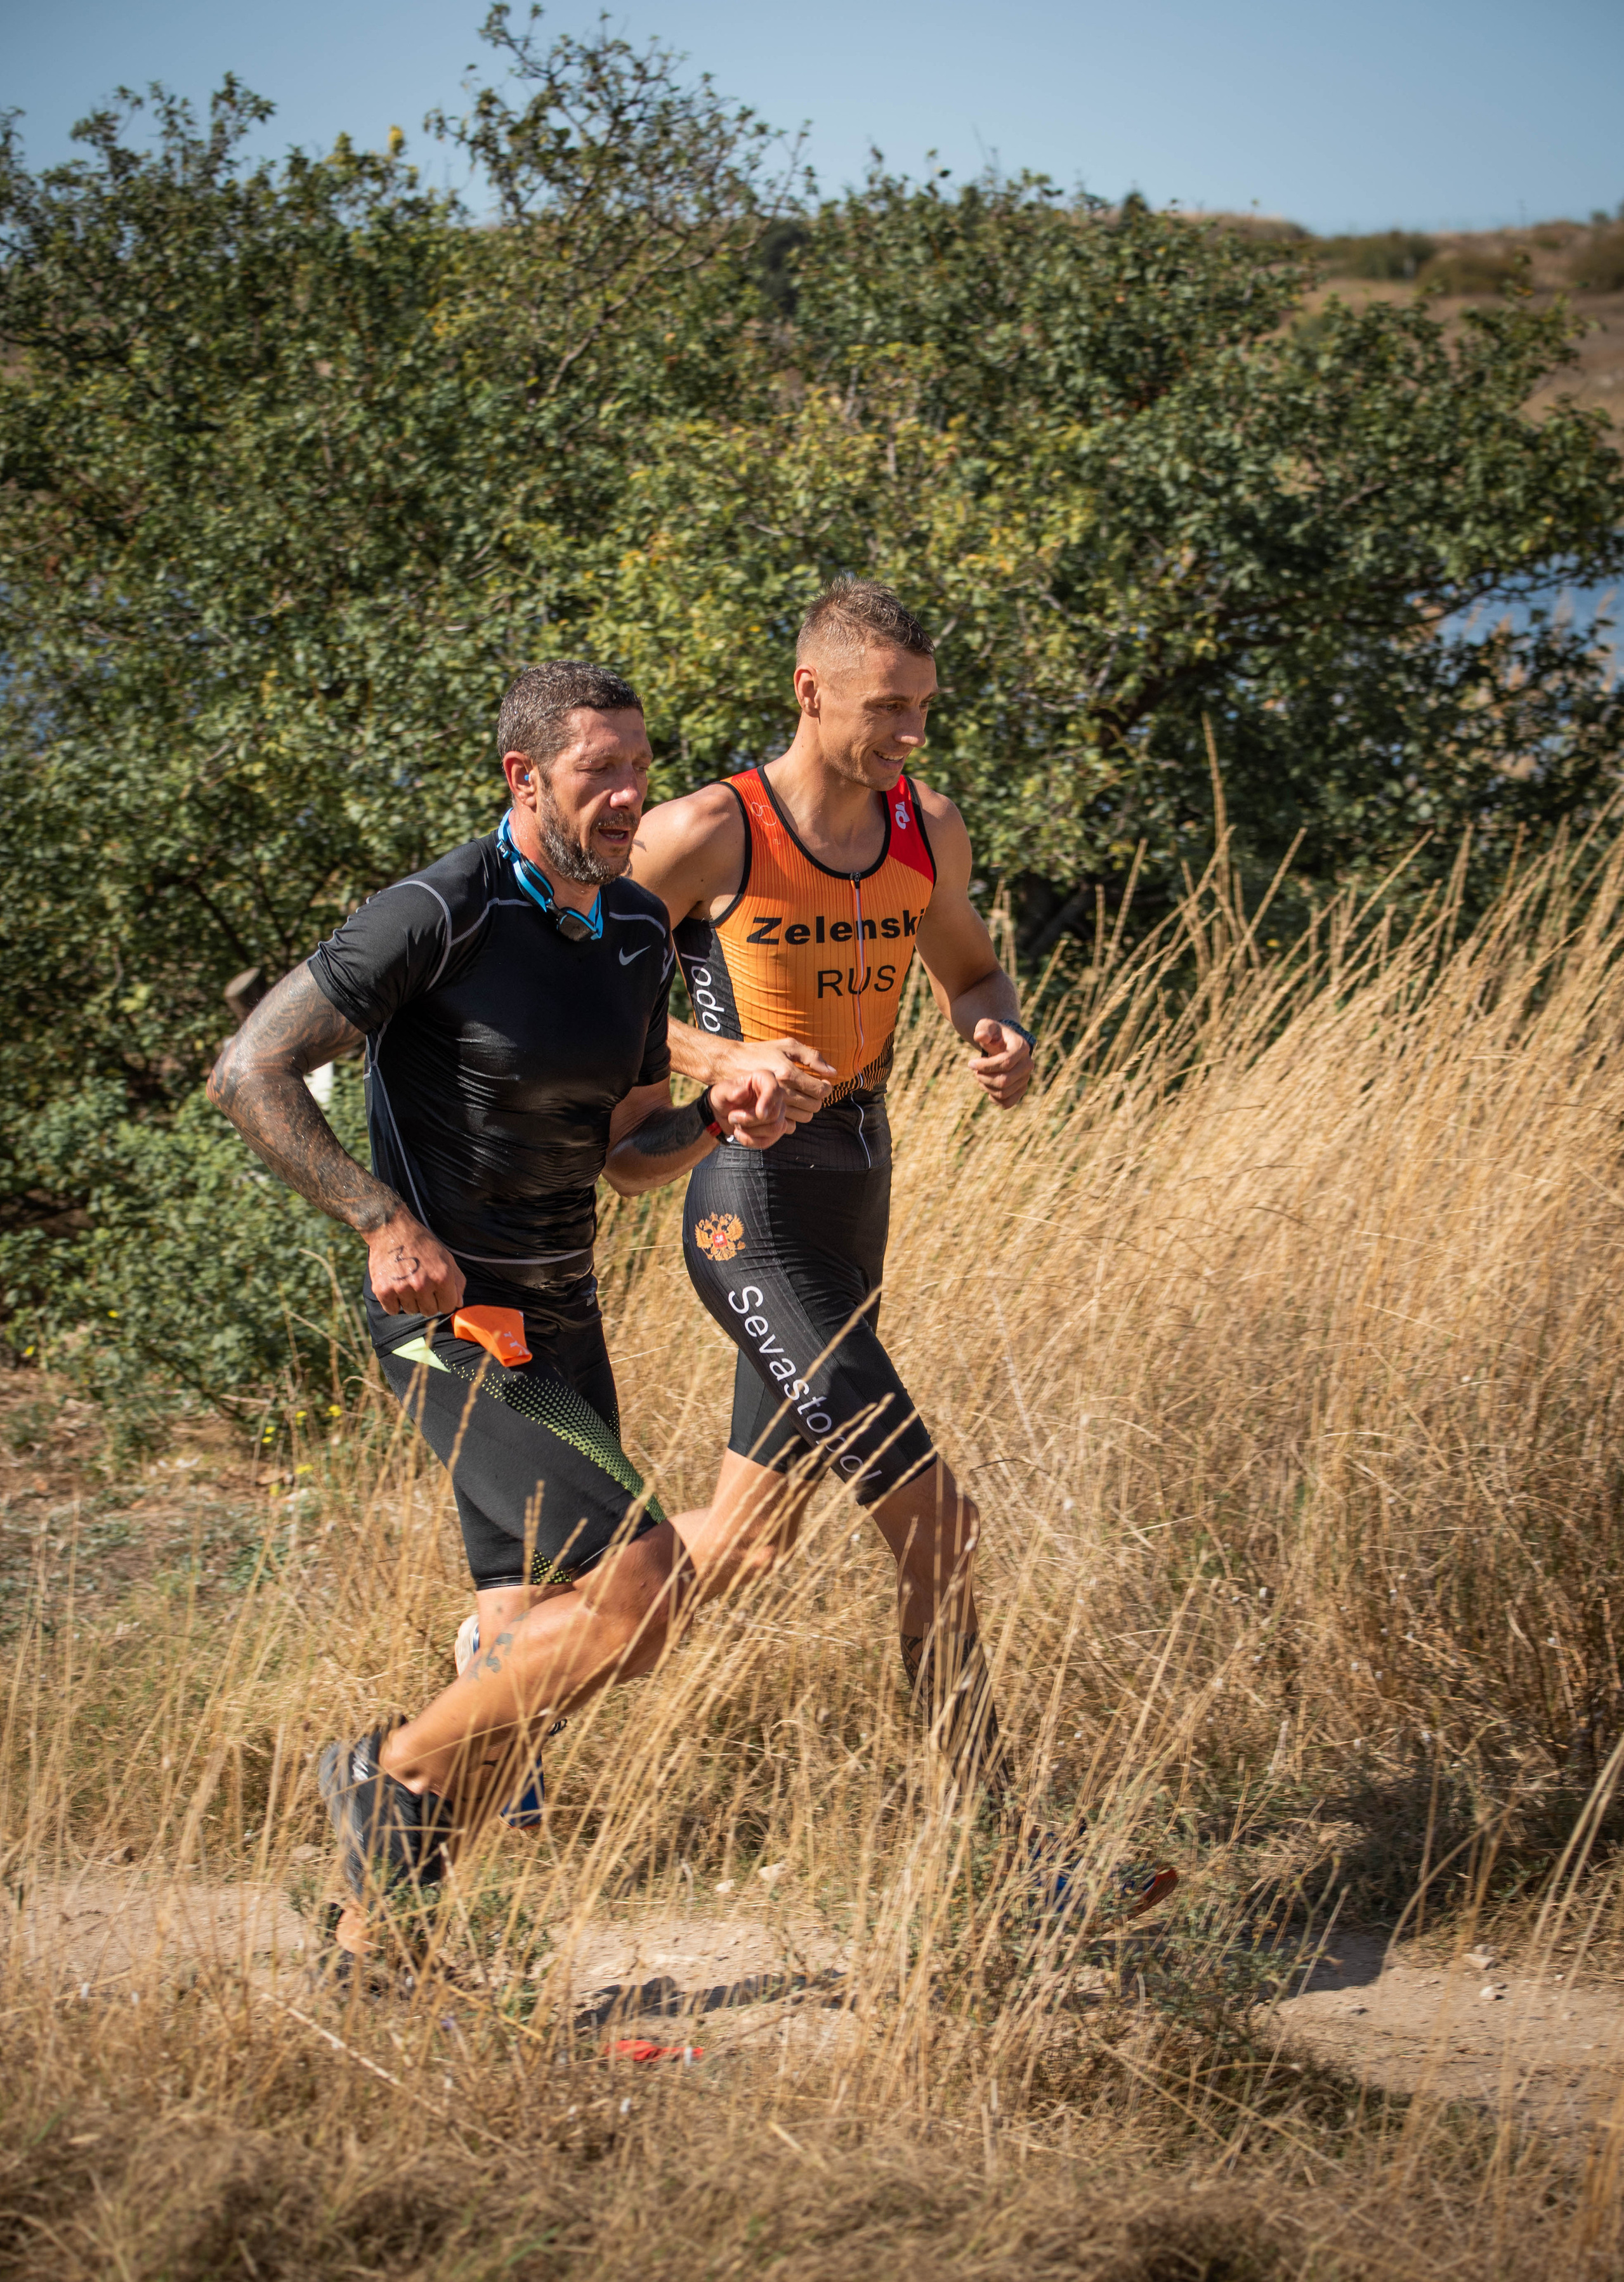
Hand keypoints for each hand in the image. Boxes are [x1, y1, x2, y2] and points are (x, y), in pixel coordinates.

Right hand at [367, 1210, 465, 1315]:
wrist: (392, 1229)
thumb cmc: (422, 1244)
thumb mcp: (446, 1257)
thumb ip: (457, 1281)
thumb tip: (459, 1303)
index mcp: (442, 1277)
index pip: (448, 1306)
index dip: (444, 1300)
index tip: (437, 1292)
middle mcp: (423, 1284)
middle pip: (430, 1311)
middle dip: (427, 1301)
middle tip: (420, 1284)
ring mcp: (402, 1288)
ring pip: (411, 1311)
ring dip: (410, 1301)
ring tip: (407, 1282)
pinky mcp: (383, 1290)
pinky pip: (393, 1310)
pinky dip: (393, 1302)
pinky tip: (395, 1286)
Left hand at [708, 1066, 790, 1149]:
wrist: (722, 1113)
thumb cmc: (723, 1097)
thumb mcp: (720, 1091)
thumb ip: (729, 1091)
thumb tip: (742, 1093)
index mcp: (763, 1079)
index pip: (773, 1088)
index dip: (768, 1101)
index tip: (760, 1113)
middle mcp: (775, 1094)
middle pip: (774, 1113)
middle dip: (750, 1120)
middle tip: (732, 1117)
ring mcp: (779, 1112)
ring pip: (775, 1128)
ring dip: (751, 1132)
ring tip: (737, 1126)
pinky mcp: (777, 1127)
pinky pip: (772, 1139)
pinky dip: (754, 1141)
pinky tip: (741, 1135)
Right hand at [713, 1035, 833, 1126]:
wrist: (730, 1064)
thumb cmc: (760, 1052)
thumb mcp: (787, 1046)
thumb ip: (812, 1056)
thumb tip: (832, 1072)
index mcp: (788, 1073)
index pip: (820, 1090)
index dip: (826, 1088)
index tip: (823, 1083)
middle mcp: (781, 1091)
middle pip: (815, 1105)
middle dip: (817, 1098)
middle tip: (812, 1090)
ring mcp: (773, 1104)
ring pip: (805, 1116)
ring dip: (807, 1108)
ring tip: (802, 1097)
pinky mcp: (766, 1114)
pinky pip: (791, 1124)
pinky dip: (794, 1117)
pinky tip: (790, 1106)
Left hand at [967, 1018, 1031, 1109]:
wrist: (1003, 1044)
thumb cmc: (993, 1034)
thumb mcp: (987, 1026)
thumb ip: (983, 1029)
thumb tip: (981, 1037)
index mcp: (1022, 1047)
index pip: (1005, 1063)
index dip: (985, 1066)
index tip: (970, 1063)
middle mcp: (1028, 1064)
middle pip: (1004, 1081)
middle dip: (984, 1078)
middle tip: (975, 1071)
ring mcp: (1025, 1078)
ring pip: (1004, 1093)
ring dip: (986, 1087)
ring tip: (980, 1077)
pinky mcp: (1021, 1089)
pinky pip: (1007, 1102)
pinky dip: (994, 1099)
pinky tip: (987, 1088)